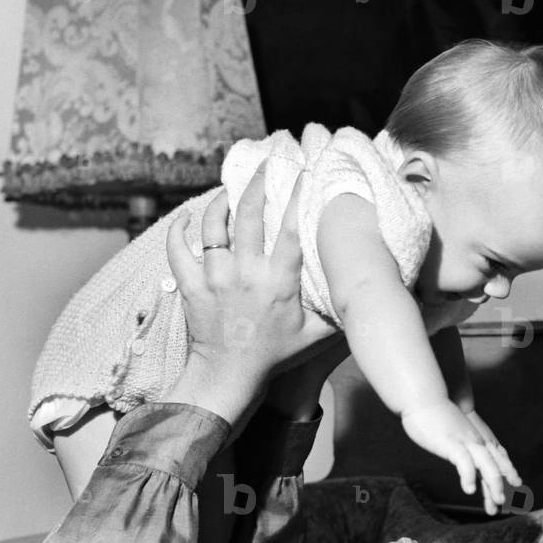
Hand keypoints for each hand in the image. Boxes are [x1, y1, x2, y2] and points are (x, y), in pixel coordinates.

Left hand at [164, 165, 336, 427]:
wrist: (229, 377)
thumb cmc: (274, 356)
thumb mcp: (314, 336)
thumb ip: (338, 312)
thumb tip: (363, 294)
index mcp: (278, 282)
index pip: (288, 228)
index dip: (296, 196)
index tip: (302, 172)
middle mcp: (246, 273)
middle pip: (248, 215)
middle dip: (256, 183)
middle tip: (264, 165)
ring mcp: (215, 278)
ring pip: (213, 225)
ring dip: (220, 201)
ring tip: (229, 189)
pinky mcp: (191, 286)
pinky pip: (179, 250)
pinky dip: (180, 231)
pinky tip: (186, 219)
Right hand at [401, 401, 511, 514]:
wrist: (424, 397)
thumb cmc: (434, 413)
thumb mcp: (453, 430)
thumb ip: (460, 441)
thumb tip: (460, 451)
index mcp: (476, 439)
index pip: (497, 460)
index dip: (507, 475)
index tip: (514, 489)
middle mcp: (476, 441)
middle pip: (497, 466)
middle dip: (504, 486)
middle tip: (508, 504)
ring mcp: (466, 442)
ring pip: (487, 466)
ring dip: (494, 485)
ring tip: (497, 502)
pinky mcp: (453, 444)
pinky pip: (464, 462)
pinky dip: (468, 477)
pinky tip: (469, 490)